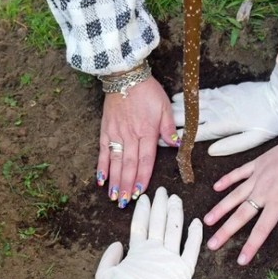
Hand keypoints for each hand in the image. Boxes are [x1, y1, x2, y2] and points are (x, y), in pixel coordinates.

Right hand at [95, 187, 202, 278]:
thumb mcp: (104, 275)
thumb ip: (109, 257)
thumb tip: (117, 243)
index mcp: (136, 251)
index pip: (140, 225)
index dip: (143, 210)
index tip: (145, 198)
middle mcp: (154, 250)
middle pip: (158, 221)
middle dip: (160, 204)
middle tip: (163, 191)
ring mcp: (170, 258)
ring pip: (174, 228)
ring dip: (175, 211)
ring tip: (176, 198)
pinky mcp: (183, 269)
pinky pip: (192, 248)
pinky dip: (195, 234)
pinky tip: (197, 221)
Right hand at [96, 77, 178, 207]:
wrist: (125, 76)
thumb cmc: (147, 91)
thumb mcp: (165, 106)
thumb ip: (169, 127)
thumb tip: (176, 145)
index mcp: (146, 132)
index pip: (146, 159)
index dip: (143, 177)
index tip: (140, 191)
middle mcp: (130, 136)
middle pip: (129, 165)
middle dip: (126, 185)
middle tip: (124, 202)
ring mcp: (116, 134)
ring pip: (115, 162)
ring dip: (114, 181)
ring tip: (114, 197)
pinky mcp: (105, 130)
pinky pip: (102, 151)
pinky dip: (101, 166)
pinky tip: (101, 179)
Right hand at [169, 56, 277, 155]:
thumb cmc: (271, 120)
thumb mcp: (255, 139)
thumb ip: (232, 145)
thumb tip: (211, 151)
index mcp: (225, 125)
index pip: (197, 133)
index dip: (180, 137)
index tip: (164, 140)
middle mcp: (219, 111)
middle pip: (190, 117)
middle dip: (172, 122)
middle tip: (154, 125)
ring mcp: (221, 99)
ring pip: (194, 104)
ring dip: (177, 108)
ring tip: (161, 111)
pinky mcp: (224, 91)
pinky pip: (202, 94)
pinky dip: (188, 97)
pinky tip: (179, 97)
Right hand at [203, 135, 277, 264]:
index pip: (261, 229)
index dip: (250, 246)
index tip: (240, 260)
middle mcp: (264, 191)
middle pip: (240, 215)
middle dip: (225, 232)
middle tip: (211, 245)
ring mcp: (259, 176)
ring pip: (234, 195)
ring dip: (220, 208)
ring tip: (207, 220)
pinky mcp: (258, 163)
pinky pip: (239, 173)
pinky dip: (227, 180)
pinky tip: (217, 187)